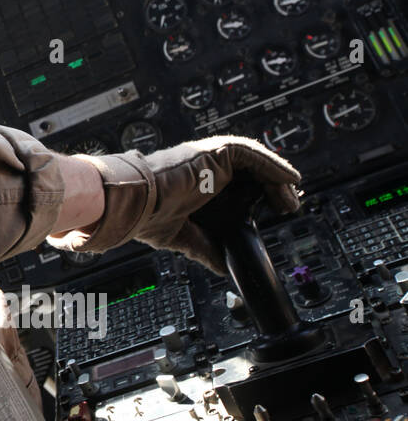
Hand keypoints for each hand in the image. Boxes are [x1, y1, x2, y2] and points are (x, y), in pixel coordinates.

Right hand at [49, 135, 300, 274]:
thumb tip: (222, 266)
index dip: (257, 195)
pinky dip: (273, 166)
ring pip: (253, 161)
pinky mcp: (214, 153)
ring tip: (289, 199)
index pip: (235, 184)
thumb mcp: (181, 236)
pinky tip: (288, 179)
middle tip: (287, 206)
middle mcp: (204, 167)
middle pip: (249, 172)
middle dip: (273, 188)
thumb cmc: (143, 213)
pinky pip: (252, 155)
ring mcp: (209, 158)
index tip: (272, 210)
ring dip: (277, 179)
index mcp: (196, 183)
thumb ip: (204, 248)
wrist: (131, 202)